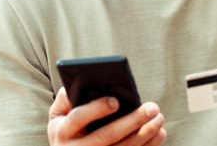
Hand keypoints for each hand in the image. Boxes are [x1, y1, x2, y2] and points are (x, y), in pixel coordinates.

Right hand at [47, 87, 167, 145]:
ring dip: (145, 134)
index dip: (96, 109)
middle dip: (132, 121)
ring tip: (159, 118)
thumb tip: (83, 81)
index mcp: (62, 132)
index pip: (78, 118)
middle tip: (152, 108)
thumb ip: (66, 98)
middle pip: (107, 136)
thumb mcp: (57, 115)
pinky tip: (159, 133)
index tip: (116, 101)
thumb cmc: (65, 128)